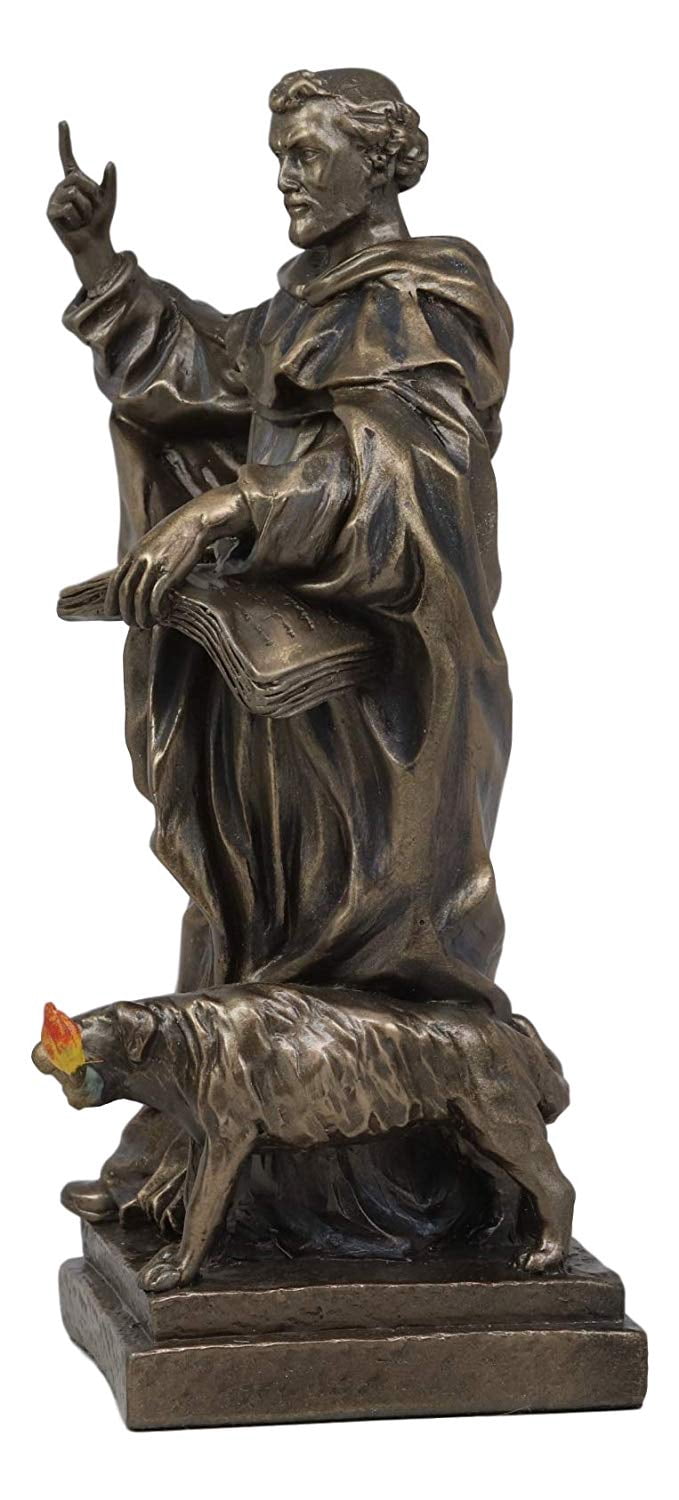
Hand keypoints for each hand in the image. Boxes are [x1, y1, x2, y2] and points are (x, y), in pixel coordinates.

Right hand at [47, 121, 116, 288]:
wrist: (95, 243)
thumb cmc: (101, 222)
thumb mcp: (109, 199)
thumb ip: (110, 181)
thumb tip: (110, 162)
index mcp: (74, 181)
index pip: (68, 157)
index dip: (65, 139)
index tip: (63, 122)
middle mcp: (62, 187)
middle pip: (78, 180)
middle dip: (91, 196)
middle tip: (90, 210)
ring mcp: (54, 199)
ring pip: (74, 195)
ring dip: (86, 210)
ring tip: (83, 219)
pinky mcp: (51, 212)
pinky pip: (68, 208)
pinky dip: (77, 218)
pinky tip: (74, 225)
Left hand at [105, 501, 208, 626]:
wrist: (199, 519)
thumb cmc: (182, 531)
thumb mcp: (156, 541)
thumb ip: (146, 557)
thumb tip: (142, 573)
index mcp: (135, 552)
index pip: (115, 581)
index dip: (111, 600)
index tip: (112, 613)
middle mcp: (141, 559)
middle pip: (124, 592)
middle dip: (126, 613)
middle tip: (132, 624)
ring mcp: (155, 565)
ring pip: (138, 598)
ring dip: (140, 616)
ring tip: (146, 625)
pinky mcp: (171, 571)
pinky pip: (156, 597)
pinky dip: (156, 610)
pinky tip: (162, 615)